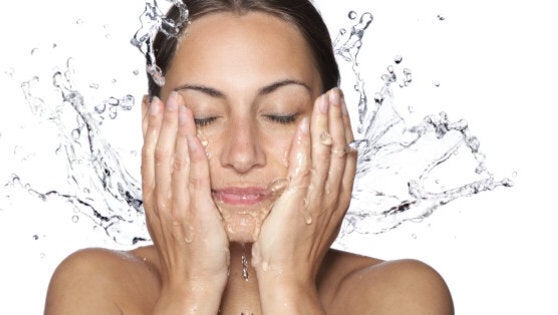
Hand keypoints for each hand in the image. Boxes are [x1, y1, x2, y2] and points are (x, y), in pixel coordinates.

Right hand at [141, 92, 228, 311]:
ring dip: (176, 131)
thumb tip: (172, 176)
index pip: (149, 156)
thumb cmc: (186, 255)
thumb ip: (171, 195)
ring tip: (178, 106)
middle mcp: (161, 198)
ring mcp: (177, 205)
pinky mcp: (196, 212)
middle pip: (158, 152)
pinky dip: (193, 157)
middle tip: (164, 97)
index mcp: (155, 199)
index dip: (148, 129)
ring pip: (173, 160)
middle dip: (161, 122)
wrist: (190, 284)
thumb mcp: (171, 220)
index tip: (149, 107)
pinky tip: (194, 137)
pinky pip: (195, 179)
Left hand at [252, 88, 355, 311]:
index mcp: (336, 200)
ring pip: (328, 152)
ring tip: (326, 98)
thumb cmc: (292, 253)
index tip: (339, 110)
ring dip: (327, 122)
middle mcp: (333, 196)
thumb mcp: (311, 220)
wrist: (287, 278)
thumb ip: (314, 198)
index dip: (344, 130)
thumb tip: (312, 182)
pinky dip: (308, 142)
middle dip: (339, 118)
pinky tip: (307, 123)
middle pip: (341, 149)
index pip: (345, 157)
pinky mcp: (300, 201)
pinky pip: (306, 165)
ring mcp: (319, 198)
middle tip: (336, 94)